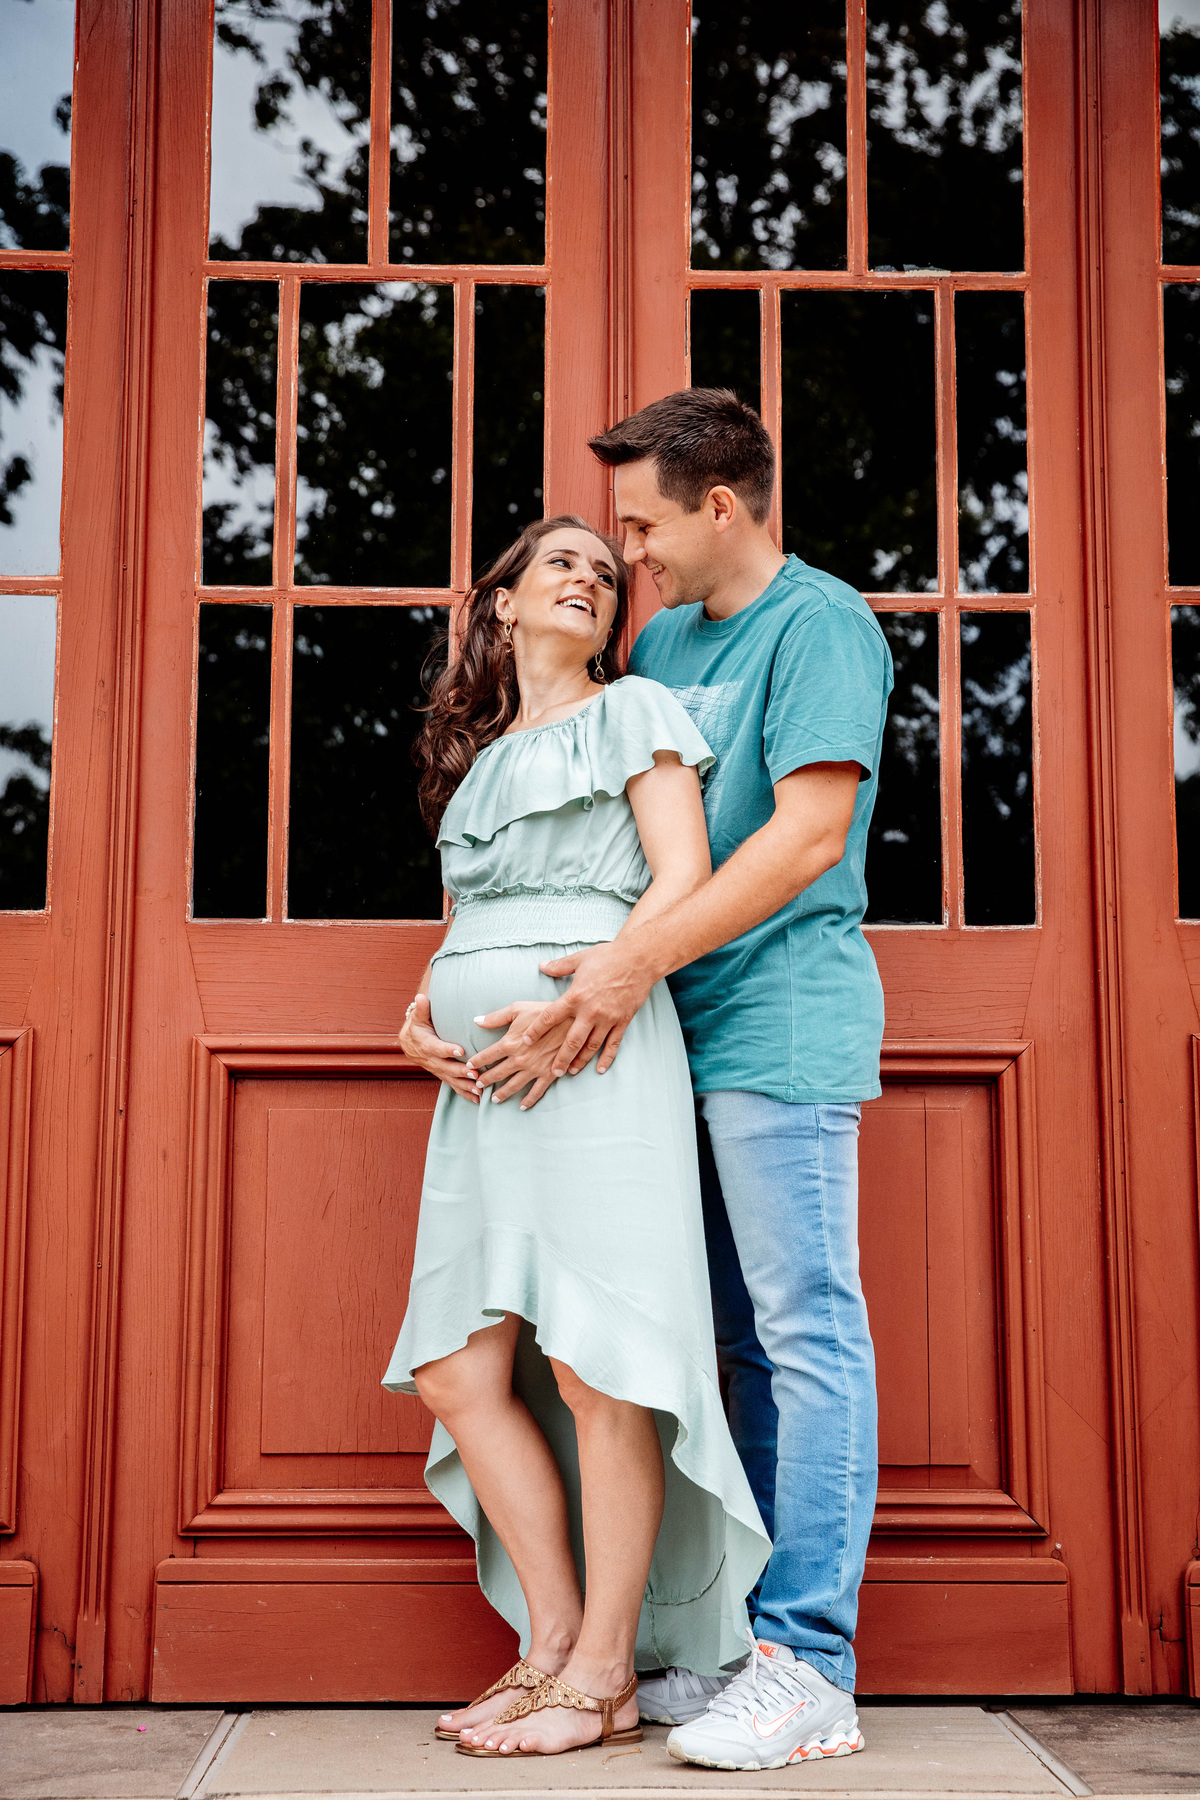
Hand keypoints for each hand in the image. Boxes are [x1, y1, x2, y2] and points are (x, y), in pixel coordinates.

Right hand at [399, 995, 478, 1102]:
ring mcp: (436, 1069)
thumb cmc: (417, 1025)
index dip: (447, 1050)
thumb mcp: (418, 1016)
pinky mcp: (442, 1074)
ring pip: (450, 1079)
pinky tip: (476, 1099)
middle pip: (446, 1067)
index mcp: (424, 1044)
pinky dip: (464, 1093)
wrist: (409, 1041)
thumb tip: (420, 997)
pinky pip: (452, 1085)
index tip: (461, 1051)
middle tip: (476, 1074)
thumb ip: (422, 1009)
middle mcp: (430, 1059)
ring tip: (479, 1090)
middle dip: (461, 1072)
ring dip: (465, 1086)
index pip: (436, 1048)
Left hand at [467, 1003, 573, 1108]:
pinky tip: (522, 1106)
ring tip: (493, 1099)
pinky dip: (529, 1100)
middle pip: (497, 1073)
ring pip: (513, 1085)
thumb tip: (476, 1021)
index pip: (487, 1056)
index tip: (469, 1066)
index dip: (476, 1061)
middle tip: (477, 1086)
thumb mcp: (518, 1009)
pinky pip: (537, 1091)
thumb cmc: (543, 1011)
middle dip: (486, 1080)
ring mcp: (534, 1069)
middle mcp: (519, 1060)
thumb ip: (495, 1017)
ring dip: (502, 1093)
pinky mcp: (549, 1074)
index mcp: (510, 1043)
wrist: (572, 1020)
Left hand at [522, 939, 655, 1075]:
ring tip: (571, 1071)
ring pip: (591, 1046)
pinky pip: (614, 1043)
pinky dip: (607, 1058)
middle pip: (571, 1041)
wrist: (638, 959)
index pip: (549, 1017)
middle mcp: (590, 1011)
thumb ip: (559, 966)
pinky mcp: (623, 1020)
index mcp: (575, 996)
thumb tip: (542, 966)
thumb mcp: (579, 959)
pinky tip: (600, 1069)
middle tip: (552, 1072)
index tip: (526, 1041)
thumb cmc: (608, 956)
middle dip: (561, 1059)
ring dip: (581, 1061)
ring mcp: (608, 1018)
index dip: (536, 1031)